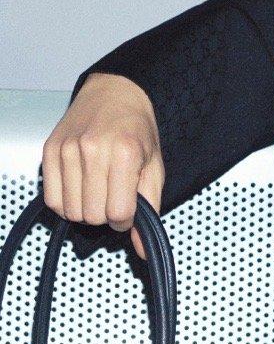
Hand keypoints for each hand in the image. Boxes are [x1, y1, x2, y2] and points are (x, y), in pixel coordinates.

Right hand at [41, 72, 163, 260]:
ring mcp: (67, 150)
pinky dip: (66, 204)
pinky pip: (52, 199)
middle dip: (106, 217)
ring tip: (97, 191)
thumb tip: (143, 250)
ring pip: (71, 211)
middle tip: (113, 198)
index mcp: (124, 153)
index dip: (125, 220)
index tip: (128, 210)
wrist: (115, 93)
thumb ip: (150, 209)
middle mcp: (93, 150)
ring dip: (86, 211)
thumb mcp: (154, 167)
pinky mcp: (49, 151)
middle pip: (92, 216)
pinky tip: (80, 190)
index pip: (118, 213)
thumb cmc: (138, 131)